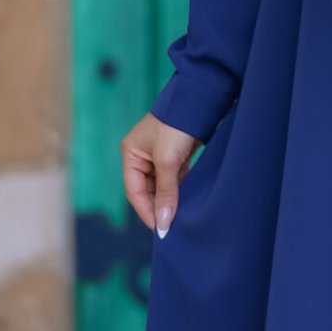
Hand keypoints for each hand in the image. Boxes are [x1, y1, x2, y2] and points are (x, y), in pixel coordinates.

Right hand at [121, 110, 198, 238]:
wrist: (200, 101)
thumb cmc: (176, 126)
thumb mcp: (168, 161)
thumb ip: (166, 192)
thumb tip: (163, 223)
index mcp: (131, 154)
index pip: (134, 191)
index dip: (146, 211)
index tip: (160, 229)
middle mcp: (142, 155)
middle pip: (147, 190)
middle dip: (159, 206)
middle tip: (172, 226)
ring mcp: (159, 155)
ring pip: (162, 185)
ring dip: (170, 199)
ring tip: (181, 217)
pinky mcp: (176, 155)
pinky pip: (175, 178)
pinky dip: (180, 189)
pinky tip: (188, 200)